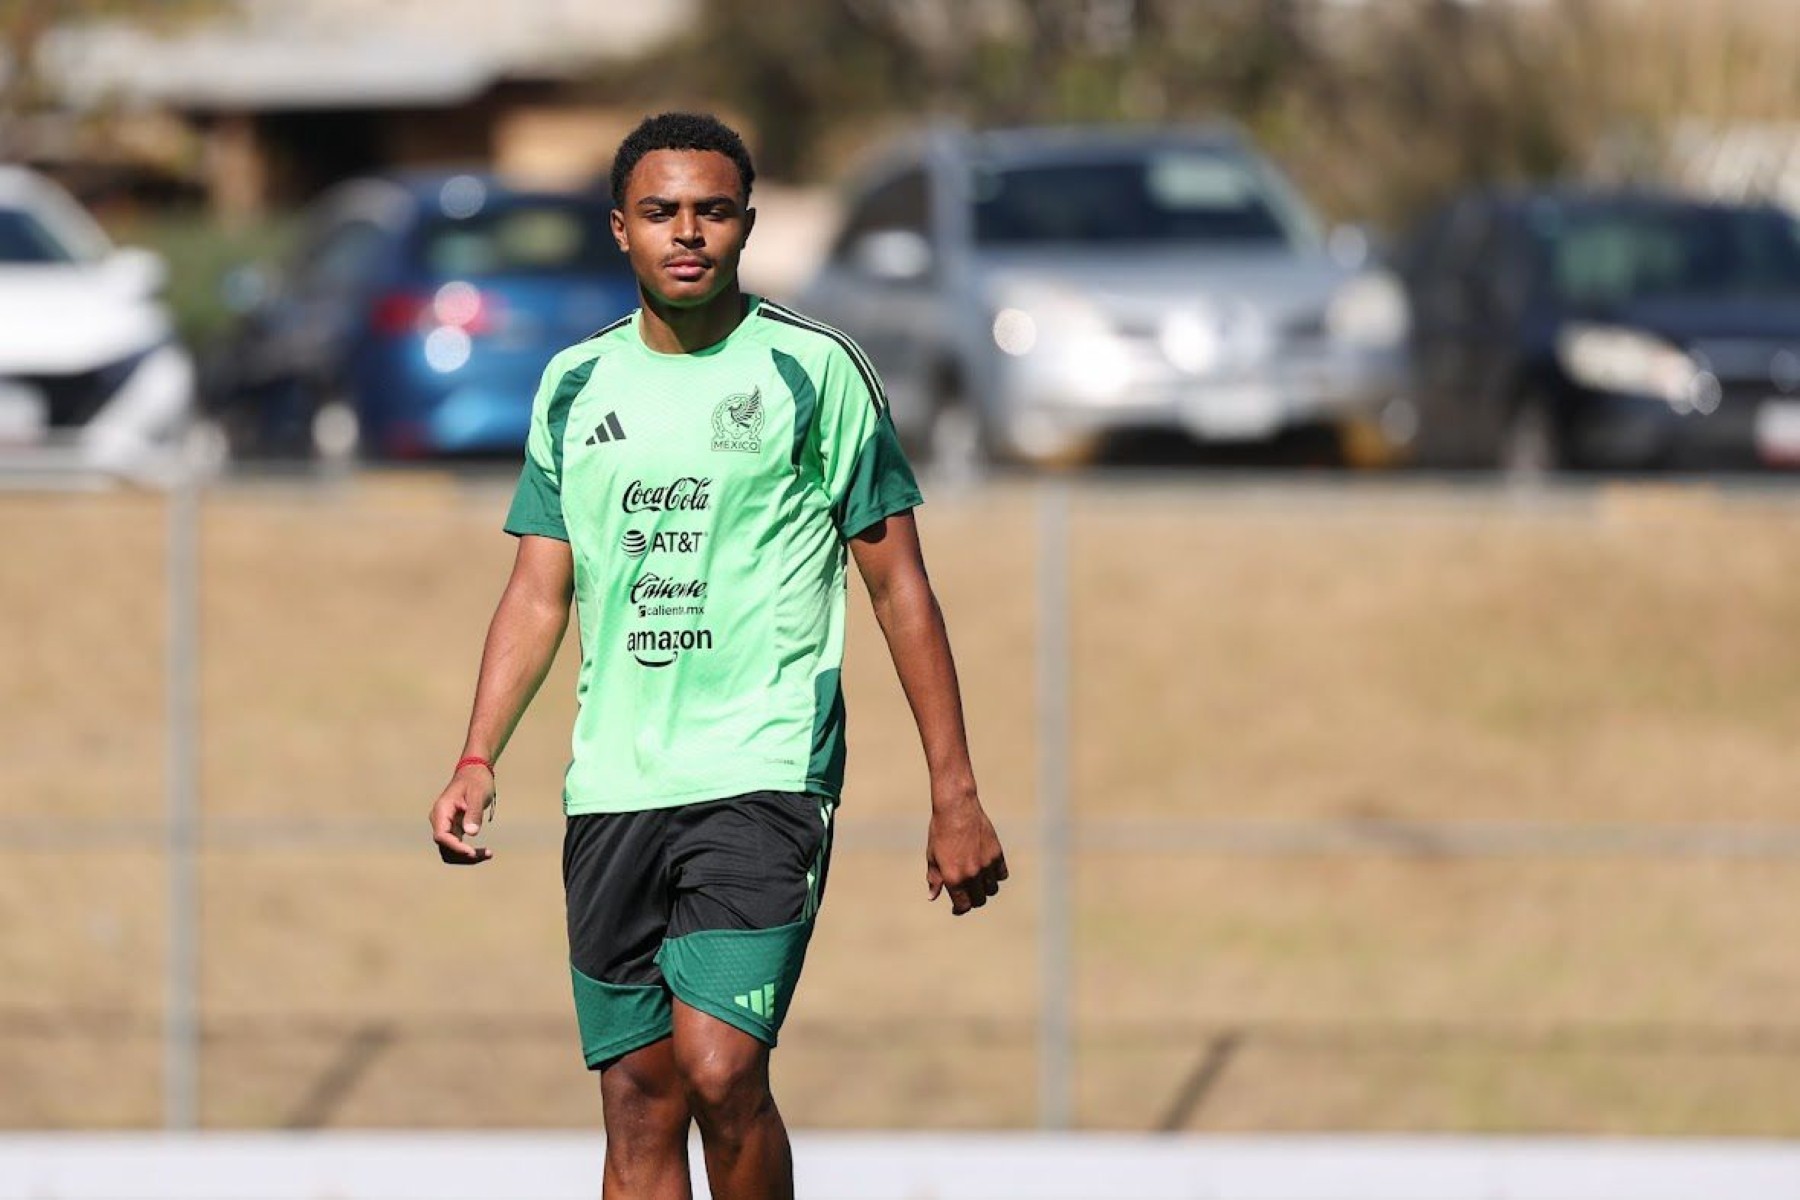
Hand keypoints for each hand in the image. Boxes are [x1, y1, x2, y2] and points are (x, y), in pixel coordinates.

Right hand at [430, 764, 495, 864]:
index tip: (471, 852)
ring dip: (466, 857)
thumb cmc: (476, 780)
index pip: (441, 836)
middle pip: (445, 848)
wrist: (475, 772)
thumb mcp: (478, 794)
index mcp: (441, 811)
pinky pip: (457, 846)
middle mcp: (439, 820)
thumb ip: (474, 813)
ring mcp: (446, 826)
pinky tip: (486, 852)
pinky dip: (469, 852)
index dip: (455, 847)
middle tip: (486, 854)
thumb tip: (471, 833)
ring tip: (488, 854)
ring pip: (450, 851)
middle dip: (463, 855)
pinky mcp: (454, 829)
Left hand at [926, 788, 1006, 915]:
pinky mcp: (997, 854)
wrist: (956, 808)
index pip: (963, 906)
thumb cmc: (940, 831)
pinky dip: (996, 876)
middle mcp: (971, 874)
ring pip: (992, 889)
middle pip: (979, 900)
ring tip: (977, 881)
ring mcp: (986, 865)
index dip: (960, 909)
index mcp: (953, 878)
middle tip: (967, 893)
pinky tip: (987, 870)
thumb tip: (932, 897)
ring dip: (985, 888)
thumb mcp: (932, 856)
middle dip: (972, 899)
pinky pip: (1001, 874)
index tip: (958, 907)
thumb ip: (935, 879)